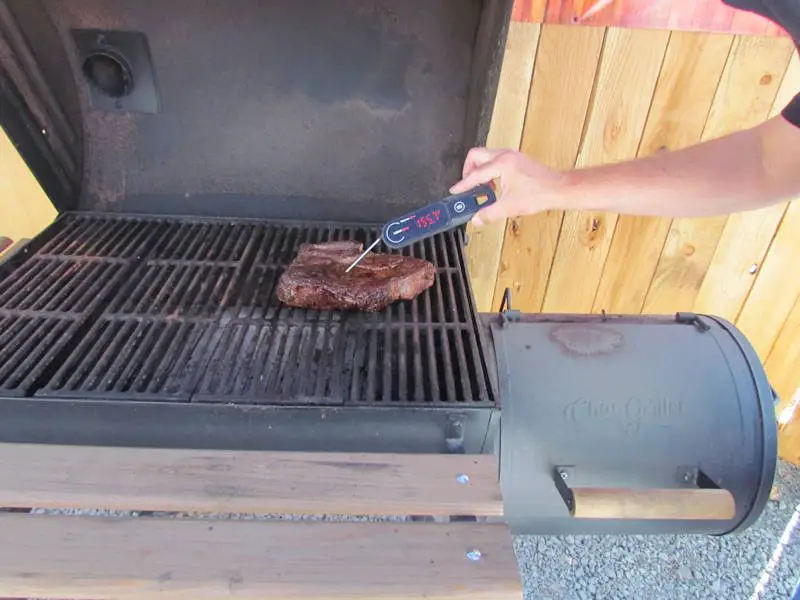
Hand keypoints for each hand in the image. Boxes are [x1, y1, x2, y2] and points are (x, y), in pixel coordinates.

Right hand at [450, 148, 568, 225]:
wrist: (559, 189)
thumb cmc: (539, 193)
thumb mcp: (509, 207)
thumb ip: (488, 214)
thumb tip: (477, 218)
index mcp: (501, 164)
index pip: (475, 174)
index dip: (463, 185)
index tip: (455, 190)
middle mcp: (506, 156)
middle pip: (476, 155)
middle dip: (468, 170)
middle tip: (467, 184)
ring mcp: (513, 156)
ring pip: (487, 156)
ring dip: (480, 170)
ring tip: (481, 187)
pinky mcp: (518, 160)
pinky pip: (496, 160)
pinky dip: (490, 170)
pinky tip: (494, 185)